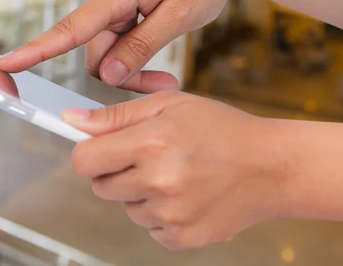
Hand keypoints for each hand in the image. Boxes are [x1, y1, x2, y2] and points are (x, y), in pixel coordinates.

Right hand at [0, 0, 255, 92]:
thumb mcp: (183, 13)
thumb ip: (143, 44)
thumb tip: (108, 74)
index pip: (70, 29)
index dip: (35, 52)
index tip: (4, 65)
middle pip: (95, 53)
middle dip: (124, 76)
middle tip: (164, 84)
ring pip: (106, 48)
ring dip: (131, 65)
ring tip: (167, 74)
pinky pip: (114, 35)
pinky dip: (132, 50)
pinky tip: (158, 48)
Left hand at [61, 91, 287, 249]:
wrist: (272, 167)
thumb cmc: (222, 128)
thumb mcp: (169, 105)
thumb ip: (115, 115)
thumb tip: (71, 119)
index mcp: (151, 144)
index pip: (84, 160)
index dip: (88, 153)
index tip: (100, 149)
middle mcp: (158, 182)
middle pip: (100, 186)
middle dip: (116, 170)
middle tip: (149, 156)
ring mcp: (171, 215)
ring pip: (126, 207)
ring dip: (140, 192)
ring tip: (175, 173)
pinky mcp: (182, 238)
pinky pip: (149, 227)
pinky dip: (160, 213)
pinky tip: (186, 194)